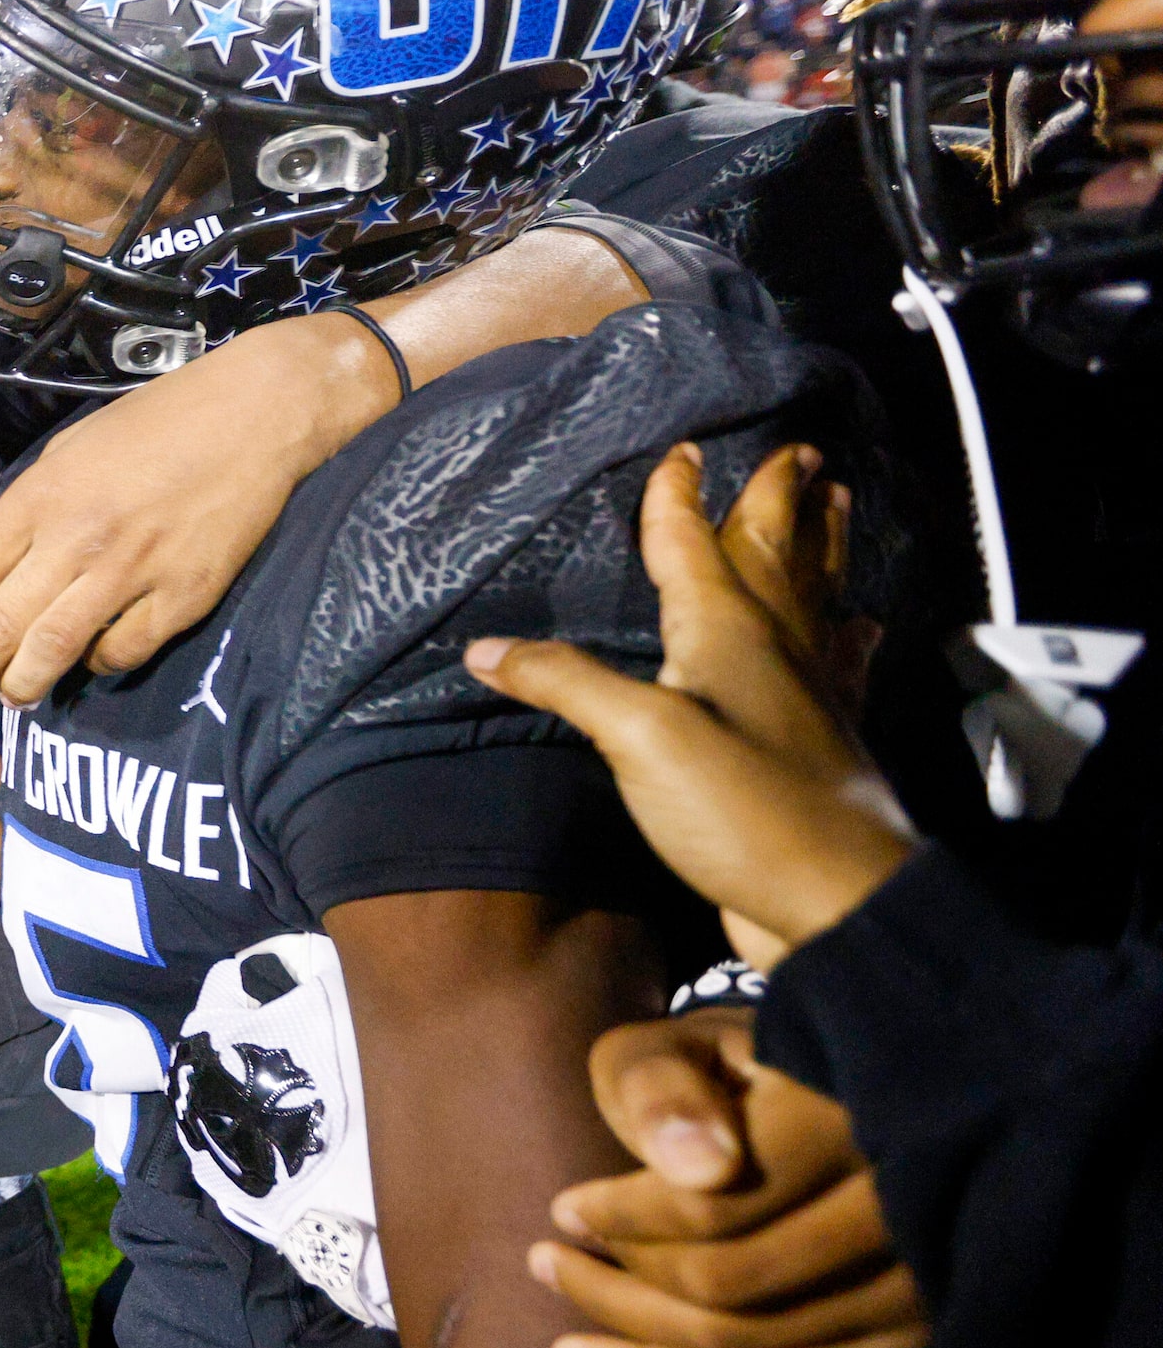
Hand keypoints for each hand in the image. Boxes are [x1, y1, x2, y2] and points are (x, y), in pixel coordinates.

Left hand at [0, 311, 387, 702]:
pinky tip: (92, 660)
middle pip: (1, 627)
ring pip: (53, 652)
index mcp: (40, 496)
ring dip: (24, 685)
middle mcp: (76, 538)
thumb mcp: (69, 450)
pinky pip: (122, 652)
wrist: (252, 416)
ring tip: (16, 695)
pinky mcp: (182, 597)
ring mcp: (131, 572)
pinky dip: (98, 665)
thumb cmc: (157, 424)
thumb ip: (31, 508)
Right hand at [465, 442, 912, 969]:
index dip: (681, 498)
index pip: (694, 545)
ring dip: (820, 547)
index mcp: (727, 632)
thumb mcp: (638, 738)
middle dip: (777, 499)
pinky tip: (862, 627)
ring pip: (813, 597)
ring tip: (837, 505)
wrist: (833, 898)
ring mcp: (807, 694)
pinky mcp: (820, 742)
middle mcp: (775, 648)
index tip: (684, 449)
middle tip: (800, 450)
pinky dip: (846, 631)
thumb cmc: (741, 807)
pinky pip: (836, 660)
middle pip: (775, 555)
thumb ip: (566, 683)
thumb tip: (485, 647)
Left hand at [529, 1010, 928, 1347]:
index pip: (715, 1205)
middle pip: (731, 1287)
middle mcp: (902, 1209)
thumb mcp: (674, 1044)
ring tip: (561, 1336)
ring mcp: (918, 1283)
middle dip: (617, 1287)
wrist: (824, 1090)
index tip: (562, 1207)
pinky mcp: (910, 1334)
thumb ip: (664, 1085)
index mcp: (845, 1117)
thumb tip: (698, 1169)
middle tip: (541, 1258)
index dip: (622, 1215)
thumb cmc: (721, 1064)